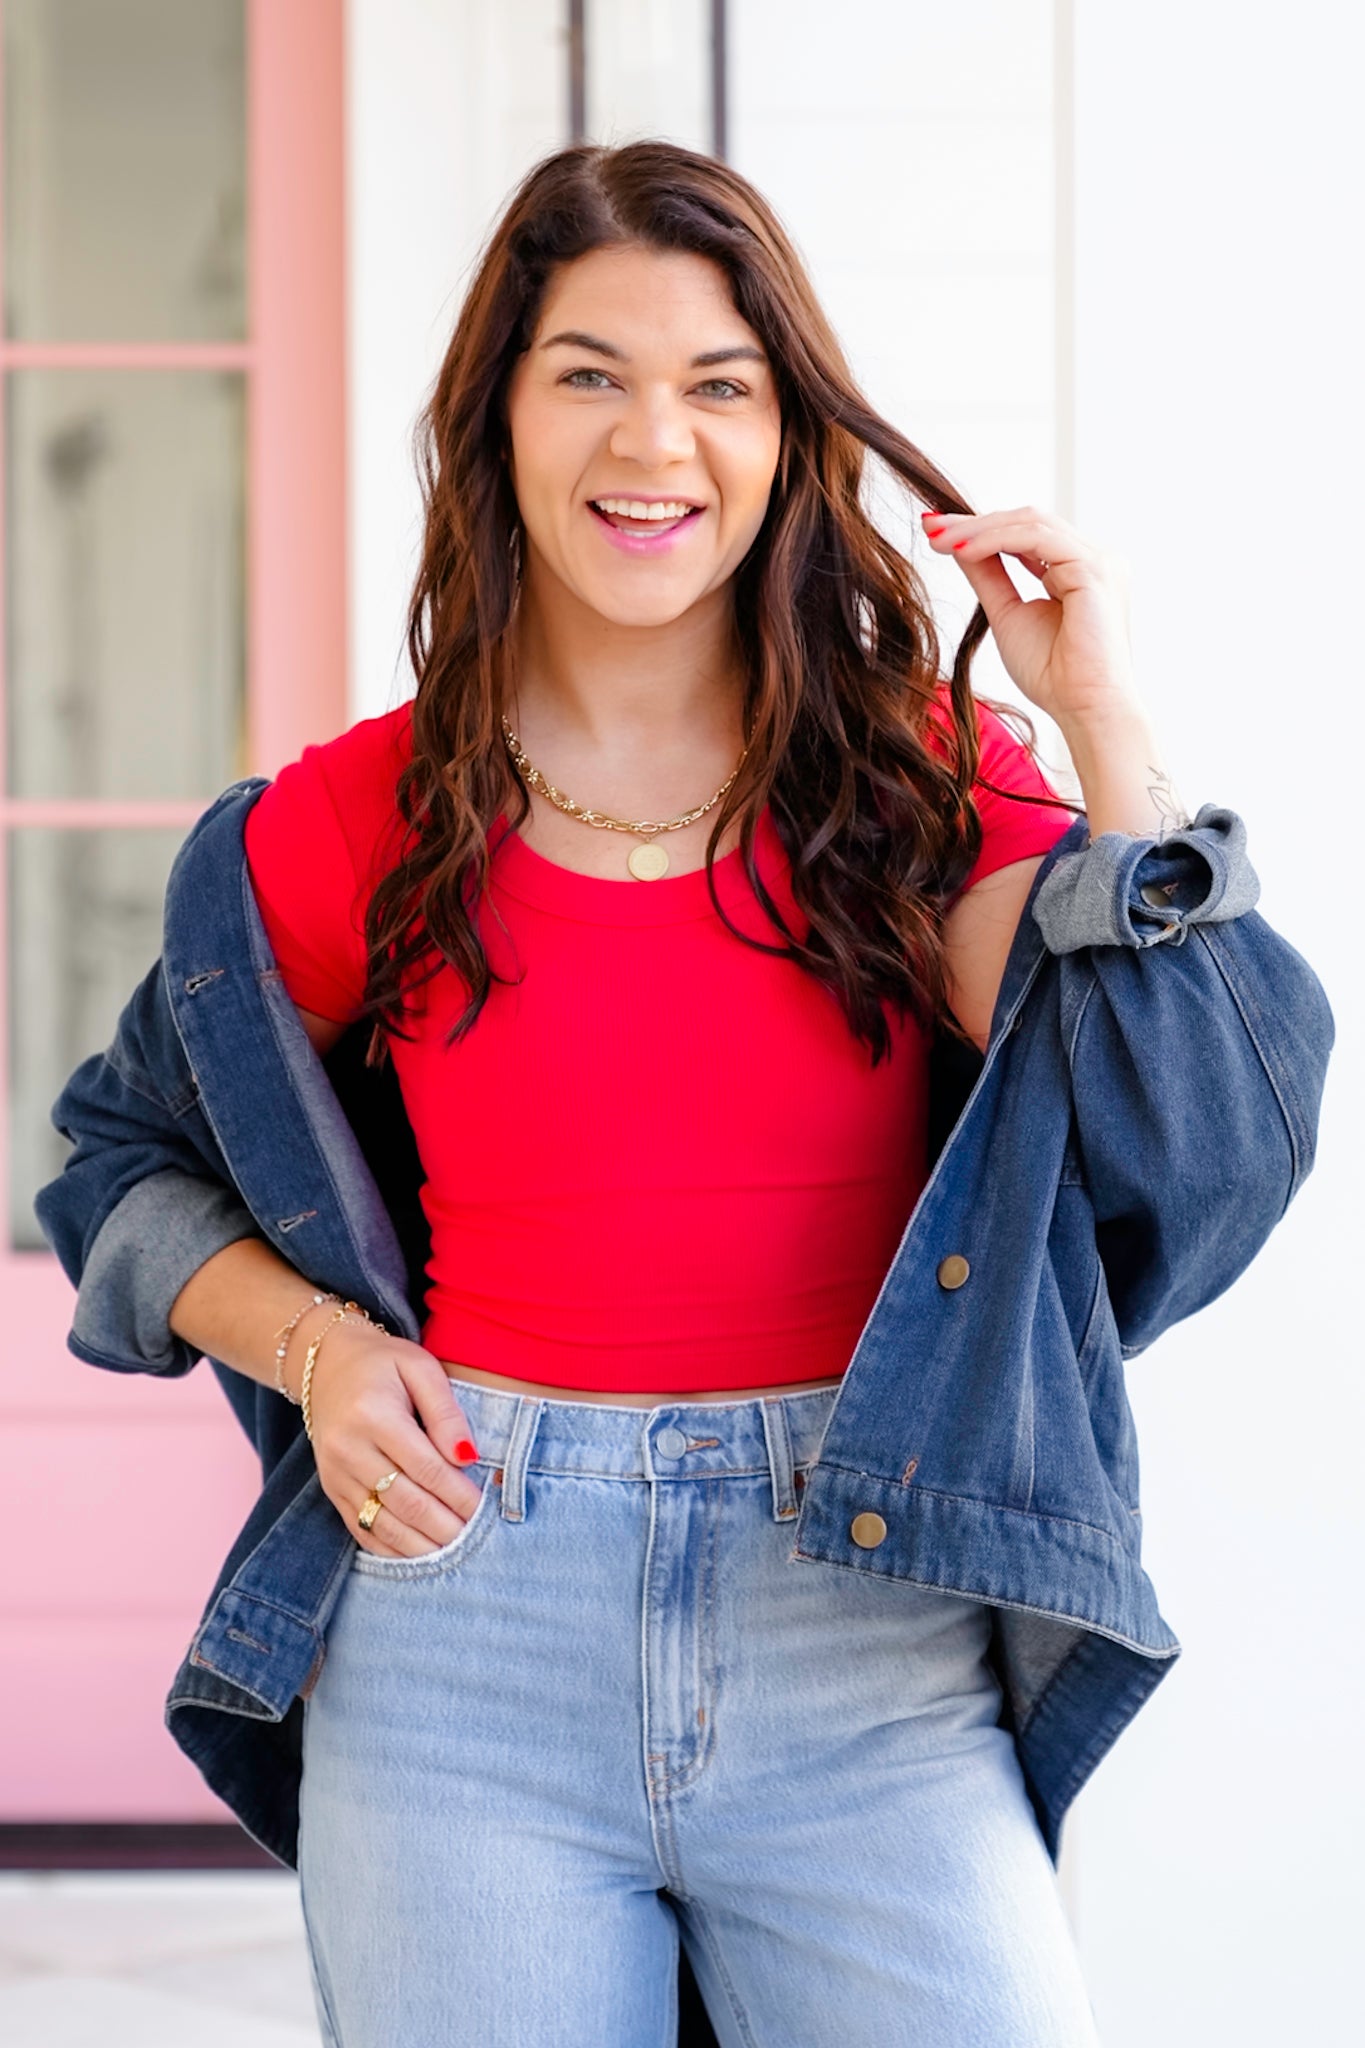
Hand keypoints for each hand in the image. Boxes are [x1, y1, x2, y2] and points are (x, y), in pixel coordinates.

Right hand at [302, 1317, 484, 1556]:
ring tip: (453, 1553)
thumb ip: (445, 1411)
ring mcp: (335, 1473)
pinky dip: (391, 1549)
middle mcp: (348, 1449)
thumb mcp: (419, 1367)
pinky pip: (360, 1528)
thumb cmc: (383, 1363)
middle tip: (476, 1540)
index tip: (484, 1509)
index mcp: (373, 1415)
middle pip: (405, 1502)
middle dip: (444, 1526)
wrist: (324, 1363)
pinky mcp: (331, 1488)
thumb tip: (467, 1457)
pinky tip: (417, 1556)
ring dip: (421, 1545)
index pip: (425, 1468)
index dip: (458, 1494)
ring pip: (382, 1523)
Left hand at [922, 504, 1141, 731]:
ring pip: (1030, 523)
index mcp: (1077, 571)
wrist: (1084, 710)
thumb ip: (988, 575)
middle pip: (1026, 521)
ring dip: (980, 528)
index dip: (979, 529)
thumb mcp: (1007, 614)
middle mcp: (1093, 560)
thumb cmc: (1054, 676)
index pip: (1024, 535)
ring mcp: (1098, 561)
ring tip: (940, 539)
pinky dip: (996, 540)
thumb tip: (958, 545)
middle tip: (930, 526)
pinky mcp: (1094, 569)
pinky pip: (1037, 539)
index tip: (935, 531)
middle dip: (974, 522)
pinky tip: (963, 551)